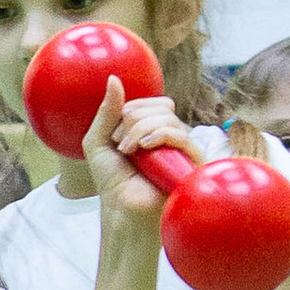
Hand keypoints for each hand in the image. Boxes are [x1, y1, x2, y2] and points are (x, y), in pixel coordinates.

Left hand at [77, 84, 187, 230]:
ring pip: (168, 118)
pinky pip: (183, 136)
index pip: (150, 102)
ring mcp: (182, 150)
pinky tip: (145, 148)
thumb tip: (114, 77)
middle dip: (134, 120)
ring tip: (130, 152)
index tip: (115, 137)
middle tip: (121, 146)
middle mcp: (170, 137)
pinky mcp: (192, 163)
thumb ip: (106, 110)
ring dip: (140, 130)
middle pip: (161, 106)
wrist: (122, 211)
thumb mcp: (98, 141)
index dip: (130, 111)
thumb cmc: (111, 182)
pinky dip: (161, 135)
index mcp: (152, 130)